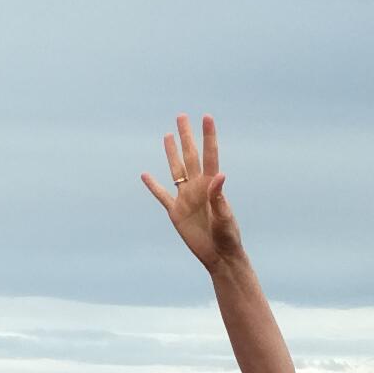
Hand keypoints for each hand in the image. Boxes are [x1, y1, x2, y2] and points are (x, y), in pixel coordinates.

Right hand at [141, 113, 247, 270]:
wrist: (218, 256)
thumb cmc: (227, 236)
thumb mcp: (224, 216)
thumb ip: (219, 196)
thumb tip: (219, 175)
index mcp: (211, 185)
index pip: (209, 155)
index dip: (208, 136)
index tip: (206, 117)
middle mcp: (197, 187)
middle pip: (190, 156)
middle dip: (186, 136)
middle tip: (182, 116)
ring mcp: (185, 198)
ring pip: (176, 169)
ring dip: (171, 153)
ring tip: (168, 135)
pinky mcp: (175, 212)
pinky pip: (162, 195)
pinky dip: (153, 186)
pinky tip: (145, 175)